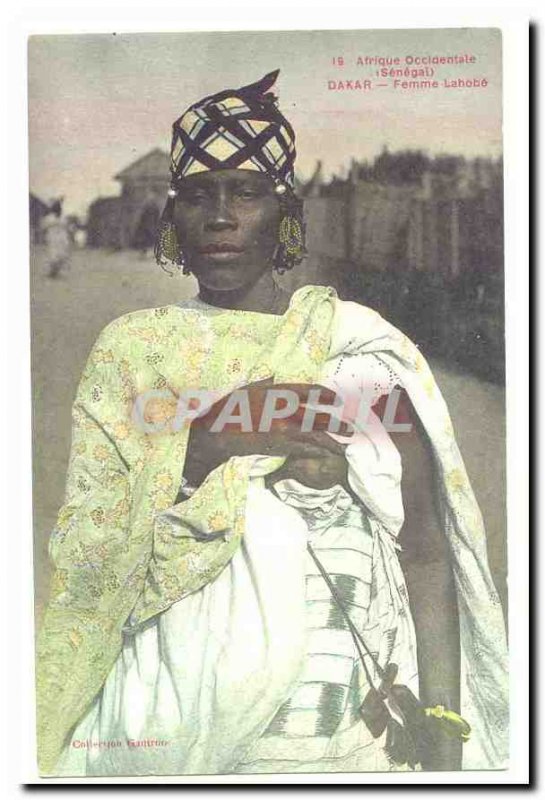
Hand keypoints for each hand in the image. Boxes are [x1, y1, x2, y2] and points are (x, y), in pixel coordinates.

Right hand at [184, 378, 349, 486]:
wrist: (217, 433)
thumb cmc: (229, 408)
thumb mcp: (248, 388)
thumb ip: (266, 383)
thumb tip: (278, 377)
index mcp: (277, 392)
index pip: (309, 391)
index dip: (326, 395)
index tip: (337, 400)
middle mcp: (283, 409)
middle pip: (316, 416)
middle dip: (335, 423)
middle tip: (349, 428)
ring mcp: (281, 429)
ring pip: (313, 435)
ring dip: (331, 441)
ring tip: (344, 445)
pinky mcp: (277, 445)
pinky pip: (302, 449)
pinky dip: (315, 452)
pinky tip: (325, 454)